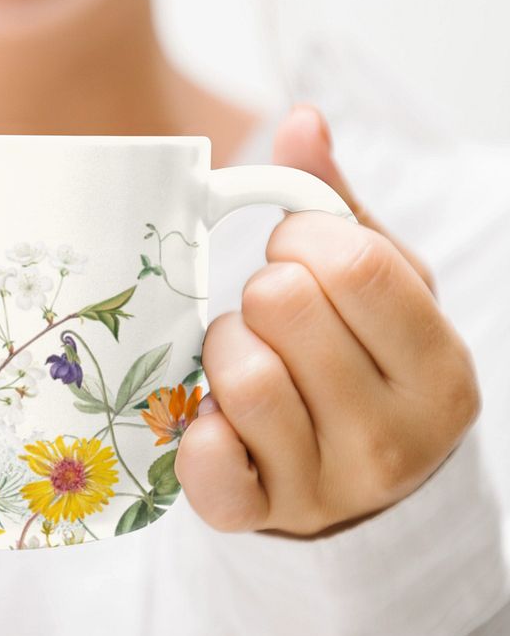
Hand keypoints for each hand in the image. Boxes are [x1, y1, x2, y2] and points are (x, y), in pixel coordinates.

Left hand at [175, 105, 480, 537]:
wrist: (361, 492)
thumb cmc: (367, 369)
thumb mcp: (382, 289)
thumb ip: (341, 207)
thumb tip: (302, 120)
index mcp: (438, 368)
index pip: (355, 265)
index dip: (304, 241)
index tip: (298, 255)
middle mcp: (394, 437)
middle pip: (285, 307)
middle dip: (262, 291)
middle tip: (271, 312)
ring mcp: (326, 487)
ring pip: (242, 375)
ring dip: (223, 348)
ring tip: (242, 357)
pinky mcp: (257, 516)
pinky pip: (206, 463)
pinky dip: (196, 432)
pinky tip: (212, 419)